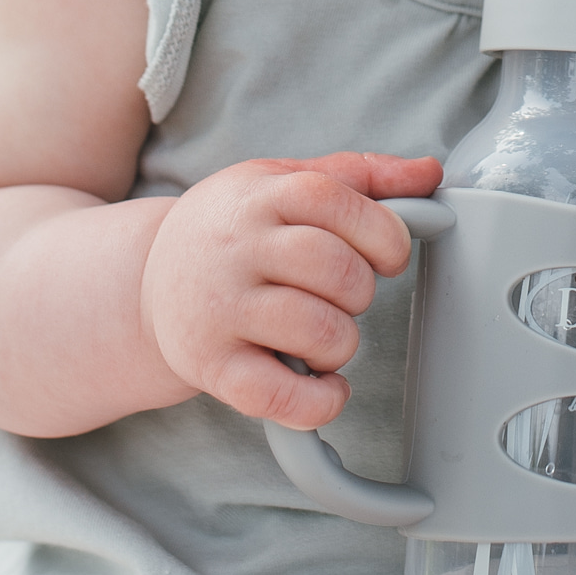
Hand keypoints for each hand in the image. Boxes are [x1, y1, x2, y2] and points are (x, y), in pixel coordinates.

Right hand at [138, 152, 442, 426]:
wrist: (147, 281)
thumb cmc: (234, 230)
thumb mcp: (283, 183)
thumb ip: (360, 176)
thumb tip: (429, 173)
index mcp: (261, 195)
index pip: (336, 200)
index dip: (382, 233)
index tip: (386, 254)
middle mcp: (236, 249)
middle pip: (337, 271)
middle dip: (360, 292)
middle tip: (342, 296)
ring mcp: (219, 310)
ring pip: (319, 332)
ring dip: (341, 344)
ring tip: (320, 335)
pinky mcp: (210, 366)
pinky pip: (283, 396)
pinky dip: (320, 401)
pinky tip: (322, 385)